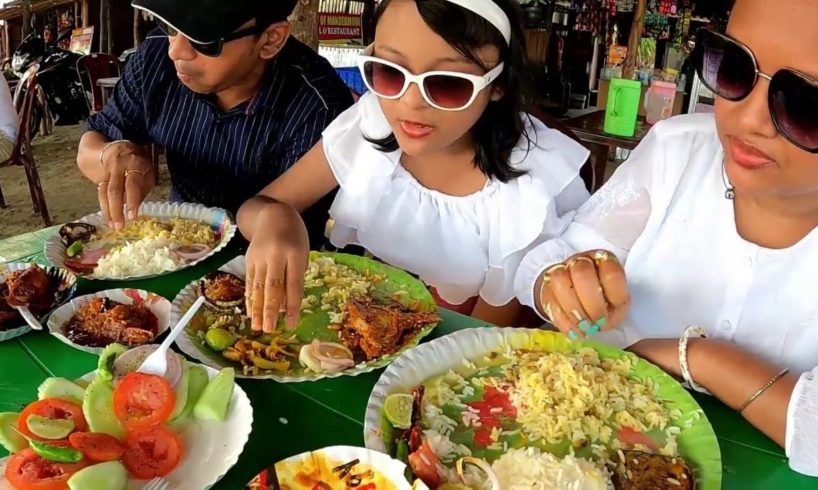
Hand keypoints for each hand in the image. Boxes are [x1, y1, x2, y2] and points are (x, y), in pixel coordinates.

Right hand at [97, 142, 153, 228]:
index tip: (132, 217)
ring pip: (104, 193)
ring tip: (113, 226)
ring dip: (108, 211)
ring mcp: (107, 171)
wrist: (114, 146)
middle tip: (120, 226)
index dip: (132, 201)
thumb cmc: (138, 161)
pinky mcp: (100, 177)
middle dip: (116, 210)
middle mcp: (118, 167)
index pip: (132, 184)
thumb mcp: (147, 170)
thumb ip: (143, 187)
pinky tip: (108, 218)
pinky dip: (104, 207)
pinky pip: (100, 193)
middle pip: (115, 190)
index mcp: (134, 163)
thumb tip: (136, 206)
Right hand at [244, 204, 308, 332]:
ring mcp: (260, 257)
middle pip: (273, 287)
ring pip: (258, 286)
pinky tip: (250, 312)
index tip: (291, 324)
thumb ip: (295, 277)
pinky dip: (250, 298)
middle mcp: (276, 256)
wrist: (273, 214)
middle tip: (269, 330)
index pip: (294, 285)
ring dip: (257, 308)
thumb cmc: (294, 237)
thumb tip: (284, 307)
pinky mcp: (249, 259)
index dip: (292, 306)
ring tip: (257, 326)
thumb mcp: (302, 253)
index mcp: (295, 254)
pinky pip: (250, 281)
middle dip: (270, 310)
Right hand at [535, 250, 629, 338]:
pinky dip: (563, 320)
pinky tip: (573, 331)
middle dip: (591, 303)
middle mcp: (582, 261)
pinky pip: (550, 299)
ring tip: (583, 327)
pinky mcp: (546, 287)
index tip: (613, 313)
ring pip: (560, 281)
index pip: (610, 272)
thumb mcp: (617, 304)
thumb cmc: (604, 301)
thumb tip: (604, 321)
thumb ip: (616, 307)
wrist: (580, 299)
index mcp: (605, 261)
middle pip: (582, 273)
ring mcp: (561, 270)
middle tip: (597, 322)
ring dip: (573, 309)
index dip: (612, 295)